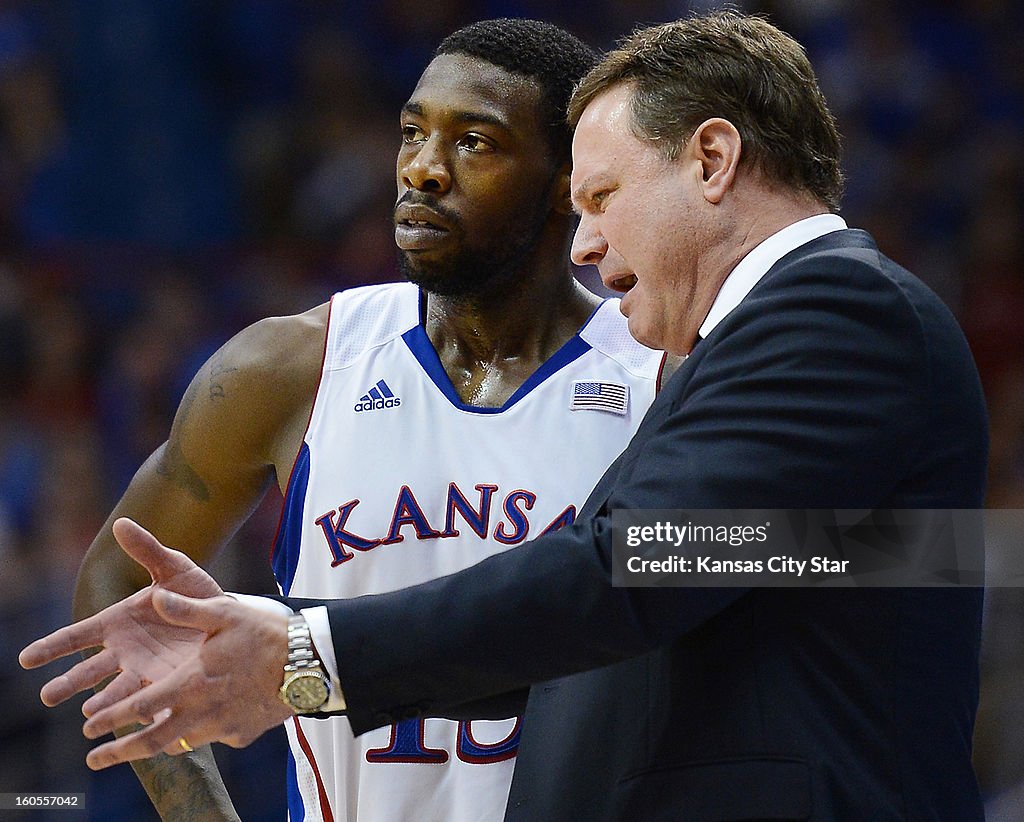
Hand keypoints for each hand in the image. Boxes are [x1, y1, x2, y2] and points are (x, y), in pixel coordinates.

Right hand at [19, 518, 222, 714]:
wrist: (228, 616)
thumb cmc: (194, 591)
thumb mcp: (174, 567)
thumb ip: (147, 549)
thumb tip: (122, 523)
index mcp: (117, 622)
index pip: (76, 636)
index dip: (51, 647)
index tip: (25, 659)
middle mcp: (124, 651)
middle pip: (88, 670)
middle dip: (68, 683)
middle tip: (47, 696)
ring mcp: (144, 671)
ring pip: (116, 692)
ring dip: (103, 704)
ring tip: (91, 714)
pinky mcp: (168, 684)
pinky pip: (150, 702)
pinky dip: (141, 713)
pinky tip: (136, 724)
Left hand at [78, 590, 293, 769]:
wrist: (309, 664)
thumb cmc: (265, 634)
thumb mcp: (223, 612)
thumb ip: (185, 609)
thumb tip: (153, 598)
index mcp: (189, 682)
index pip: (137, 708)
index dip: (109, 717)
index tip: (87, 727)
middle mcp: (201, 712)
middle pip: (151, 742)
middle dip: (118, 753)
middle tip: (94, 759)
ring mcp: (222, 727)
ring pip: (181, 743)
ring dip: (157, 745)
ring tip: (143, 746)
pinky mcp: (242, 734)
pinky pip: (214, 737)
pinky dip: (202, 733)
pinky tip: (205, 722)